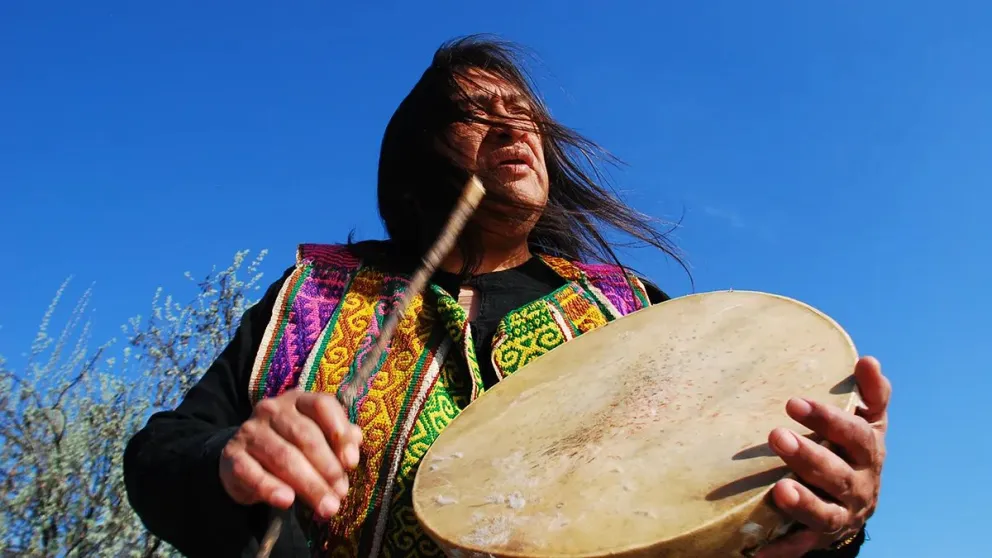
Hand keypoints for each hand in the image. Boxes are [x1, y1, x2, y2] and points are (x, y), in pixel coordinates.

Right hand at [219, 391, 362, 518]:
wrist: (243, 459)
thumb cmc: (290, 446)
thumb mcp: (316, 438)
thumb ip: (338, 438)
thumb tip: (356, 440)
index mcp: (298, 400)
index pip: (322, 405)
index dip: (340, 432)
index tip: (351, 462)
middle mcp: (273, 409)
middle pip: (305, 436)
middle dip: (328, 468)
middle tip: (340, 494)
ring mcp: (250, 431)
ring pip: (283, 456)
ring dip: (308, 485)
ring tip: (326, 507)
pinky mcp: (232, 456)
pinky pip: (252, 473)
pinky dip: (271, 488)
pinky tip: (287, 501)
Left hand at [756, 356, 889, 557]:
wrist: (857, 503)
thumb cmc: (854, 449)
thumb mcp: (868, 422)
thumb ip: (870, 394)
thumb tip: (868, 360)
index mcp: (869, 453)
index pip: (855, 434)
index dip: (827, 419)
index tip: (792, 403)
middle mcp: (859, 486)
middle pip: (836, 473)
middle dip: (808, 456)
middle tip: (776, 436)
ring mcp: (841, 515)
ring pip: (824, 513)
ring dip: (802, 502)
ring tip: (779, 490)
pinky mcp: (819, 538)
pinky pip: (801, 545)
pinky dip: (782, 549)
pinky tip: (758, 550)